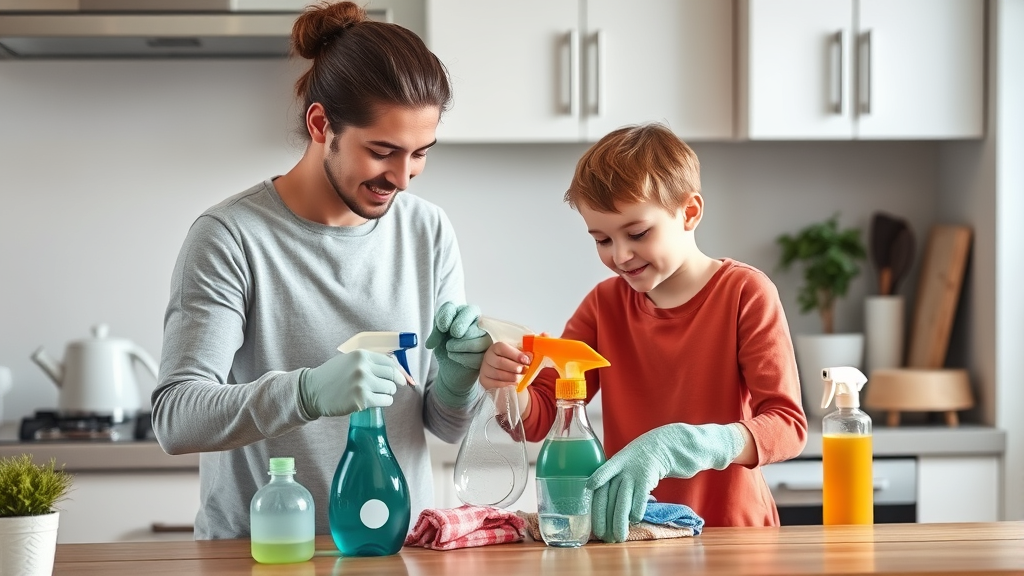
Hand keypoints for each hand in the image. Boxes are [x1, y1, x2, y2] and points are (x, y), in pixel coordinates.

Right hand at [298, 350, 405, 418]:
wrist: (312, 391)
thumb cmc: (332, 376)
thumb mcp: (349, 361)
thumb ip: (368, 362)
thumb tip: (394, 368)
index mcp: (361, 355)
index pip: (389, 362)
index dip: (398, 371)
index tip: (401, 378)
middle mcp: (363, 367)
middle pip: (392, 375)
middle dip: (393, 383)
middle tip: (389, 388)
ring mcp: (362, 384)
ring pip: (390, 389)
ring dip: (388, 393)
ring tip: (378, 395)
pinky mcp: (361, 400)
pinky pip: (384, 401)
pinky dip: (384, 402)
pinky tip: (377, 401)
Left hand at [425, 302, 489, 407]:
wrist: (450, 367)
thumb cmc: (446, 347)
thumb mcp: (437, 336)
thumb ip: (438, 328)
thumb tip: (443, 328)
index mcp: (467, 314)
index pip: (463, 307)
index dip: (451, 314)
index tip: (442, 327)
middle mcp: (480, 323)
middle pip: (473, 316)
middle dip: (460, 324)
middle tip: (452, 334)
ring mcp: (486, 339)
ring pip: (479, 337)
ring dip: (460, 344)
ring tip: (449, 349)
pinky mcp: (487, 356)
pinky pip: (479, 356)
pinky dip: (462, 357)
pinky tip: (453, 357)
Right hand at [479, 341, 530, 390]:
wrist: (499, 369)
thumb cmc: (510, 360)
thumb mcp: (517, 354)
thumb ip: (523, 355)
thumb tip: (529, 357)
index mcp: (496, 347)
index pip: (503, 348)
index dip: (516, 355)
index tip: (527, 361)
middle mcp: (488, 357)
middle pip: (500, 362)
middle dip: (514, 367)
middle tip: (524, 370)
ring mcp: (484, 369)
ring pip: (498, 374)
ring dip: (511, 377)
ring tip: (520, 378)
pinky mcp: (484, 381)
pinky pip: (495, 384)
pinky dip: (506, 385)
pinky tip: (514, 384)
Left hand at [587, 423, 744, 542]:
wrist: (671, 441)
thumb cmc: (650, 456)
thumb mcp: (631, 462)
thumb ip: (620, 477)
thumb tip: (612, 503)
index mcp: (614, 464)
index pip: (598, 485)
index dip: (594, 503)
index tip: (591, 518)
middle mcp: (620, 467)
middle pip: (608, 495)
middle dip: (604, 518)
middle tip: (605, 536)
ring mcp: (633, 470)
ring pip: (622, 499)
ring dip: (619, 520)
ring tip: (619, 536)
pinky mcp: (648, 474)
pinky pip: (639, 496)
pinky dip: (636, 509)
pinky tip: (634, 520)